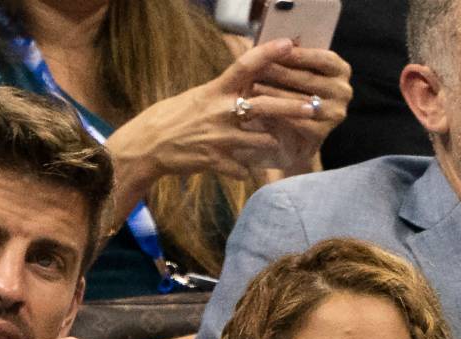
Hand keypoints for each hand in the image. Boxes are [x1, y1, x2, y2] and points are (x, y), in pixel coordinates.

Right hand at [107, 38, 318, 221]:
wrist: (145, 147)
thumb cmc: (169, 119)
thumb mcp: (197, 97)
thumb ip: (223, 92)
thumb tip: (248, 82)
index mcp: (214, 91)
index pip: (245, 66)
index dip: (269, 53)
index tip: (290, 44)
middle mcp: (219, 111)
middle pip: (265, 105)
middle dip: (293, 107)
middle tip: (314, 108)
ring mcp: (218, 138)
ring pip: (260, 140)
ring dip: (273, 144)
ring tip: (281, 145)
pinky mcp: (214, 161)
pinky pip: (242, 168)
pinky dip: (246, 170)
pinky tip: (247, 171)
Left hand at [253, 46, 351, 171]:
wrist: (292, 141)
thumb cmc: (290, 100)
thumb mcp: (292, 78)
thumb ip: (289, 61)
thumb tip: (273, 43)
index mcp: (341, 71)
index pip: (323, 58)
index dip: (298, 54)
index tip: (274, 49)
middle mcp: (344, 91)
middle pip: (309, 79)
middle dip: (280, 73)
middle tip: (256, 68)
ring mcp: (335, 113)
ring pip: (300, 101)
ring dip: (273, 94)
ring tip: (250, 87)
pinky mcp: (322, 133)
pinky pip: (295, 121)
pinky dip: (275, 114)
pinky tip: (257, 110)